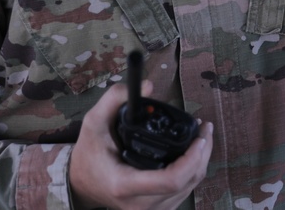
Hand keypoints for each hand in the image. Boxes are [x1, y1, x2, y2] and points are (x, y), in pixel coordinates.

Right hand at [69, 80, 213, 209]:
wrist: (80, 183)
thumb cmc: (88, 152)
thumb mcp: (93, 122)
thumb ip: (115, 99)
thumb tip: (148, 86)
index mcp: (125, 184)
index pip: (171, 180)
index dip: (192, 159)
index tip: (199, 136)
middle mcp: (139, 204)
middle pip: (186, 182)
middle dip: (203, 154)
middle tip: (205, 128)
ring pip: (189, 188)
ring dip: (201, 161)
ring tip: (202, 136)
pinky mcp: (156, 209)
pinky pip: (184, 191)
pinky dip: (192, 171)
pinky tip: (194, 152)